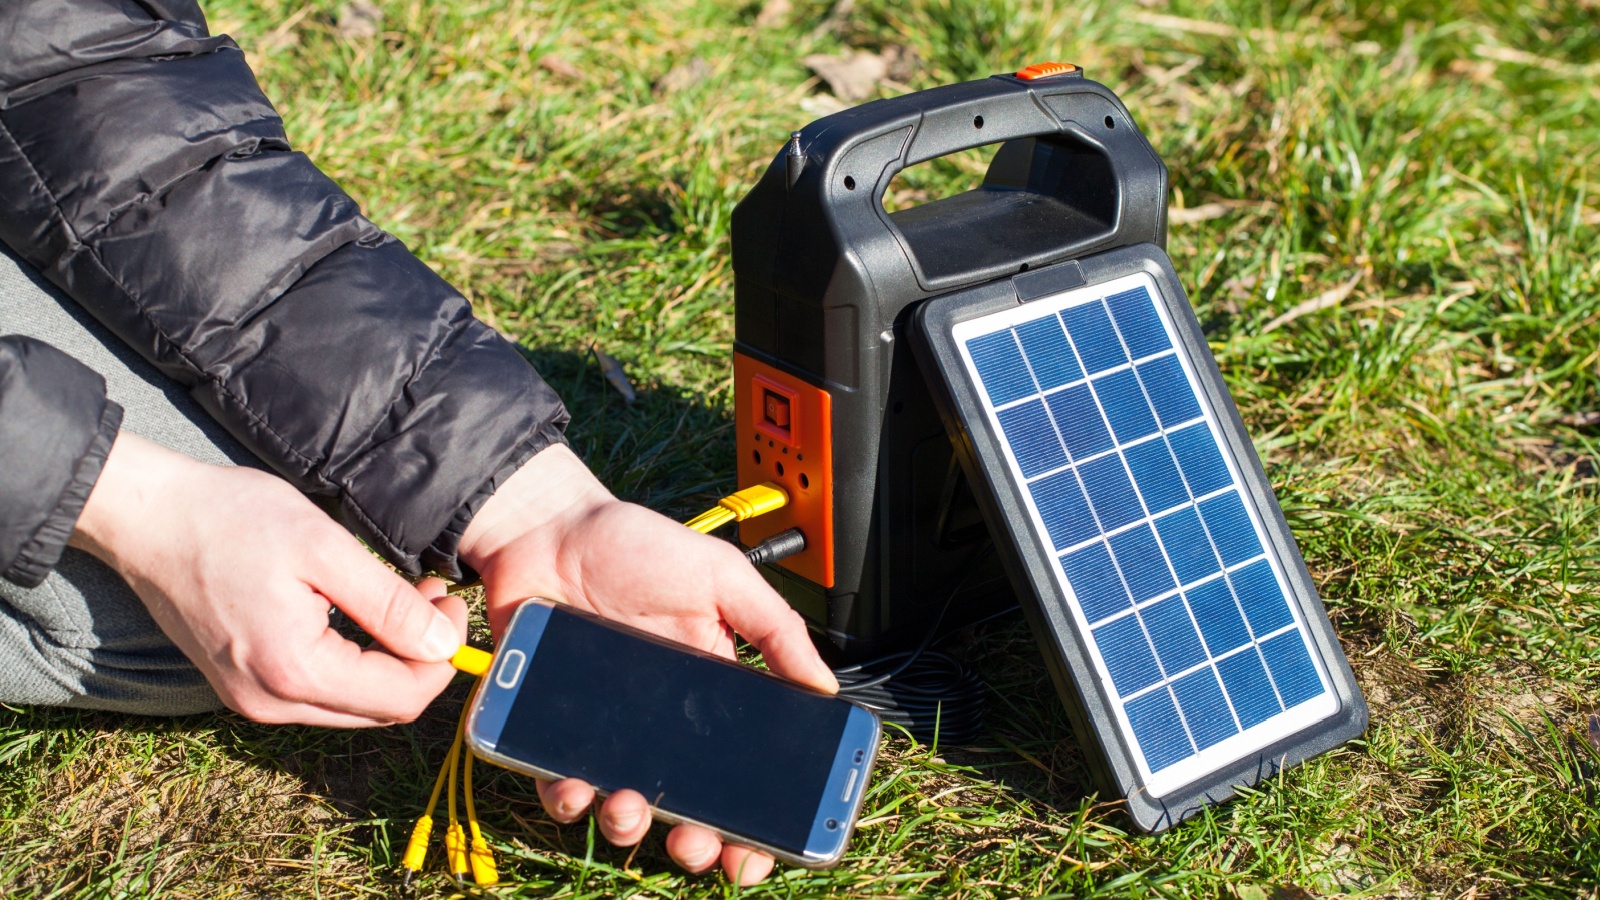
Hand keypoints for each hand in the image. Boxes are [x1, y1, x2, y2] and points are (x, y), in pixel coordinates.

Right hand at [70, 432, 467, 726]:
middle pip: (380, 710)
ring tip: (405, 598)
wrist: (148, 518)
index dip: (441, 657)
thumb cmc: (231, 520)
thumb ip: (389, 605)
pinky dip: (354, 661)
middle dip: (420, 659)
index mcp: (293, 672)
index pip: (401, 699)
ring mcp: (252, 700)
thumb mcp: (325, 549)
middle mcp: (269, 702)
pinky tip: (361, 613)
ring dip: (390, 661)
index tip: (450, 604)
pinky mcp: (242, 686)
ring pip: (353, 705)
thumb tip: (443, 645)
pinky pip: (320, 692)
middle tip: (432, 598)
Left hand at [459, 444, 836, 884]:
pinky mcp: (553, 730)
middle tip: (698, 843)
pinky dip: (566, 796)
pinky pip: (560, 784)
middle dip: (697, 844)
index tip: (758, 851)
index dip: (753, 823)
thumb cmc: (636, 546)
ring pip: (623, 809)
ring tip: (629, 806)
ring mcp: (607, 732)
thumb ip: (775, 629)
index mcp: (712, 695)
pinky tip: (573, 782)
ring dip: (629, 825)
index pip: (743, 772)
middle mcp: (661, 725)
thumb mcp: (722, 577)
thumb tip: (826, 688)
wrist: (550, 529)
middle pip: (687, 809)